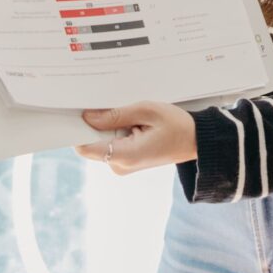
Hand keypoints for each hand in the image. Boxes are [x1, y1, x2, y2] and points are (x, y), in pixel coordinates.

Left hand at [76, 103, 197, 175]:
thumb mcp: (146, 111)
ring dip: (109, 127)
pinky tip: (132, 122)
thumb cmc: (177, 125)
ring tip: (130, 115)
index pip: (85, 147)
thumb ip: (115, 114)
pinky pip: (112, 144)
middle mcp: (120, 165)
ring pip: (101, 142)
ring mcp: (123, 165)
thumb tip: (88, 117)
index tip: (76, 113)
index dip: (77, 130)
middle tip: (110, 106)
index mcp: (124, 155)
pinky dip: (116, 132)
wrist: (197, 140)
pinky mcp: (127, 161)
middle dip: (96, 124)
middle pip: (92, 143)